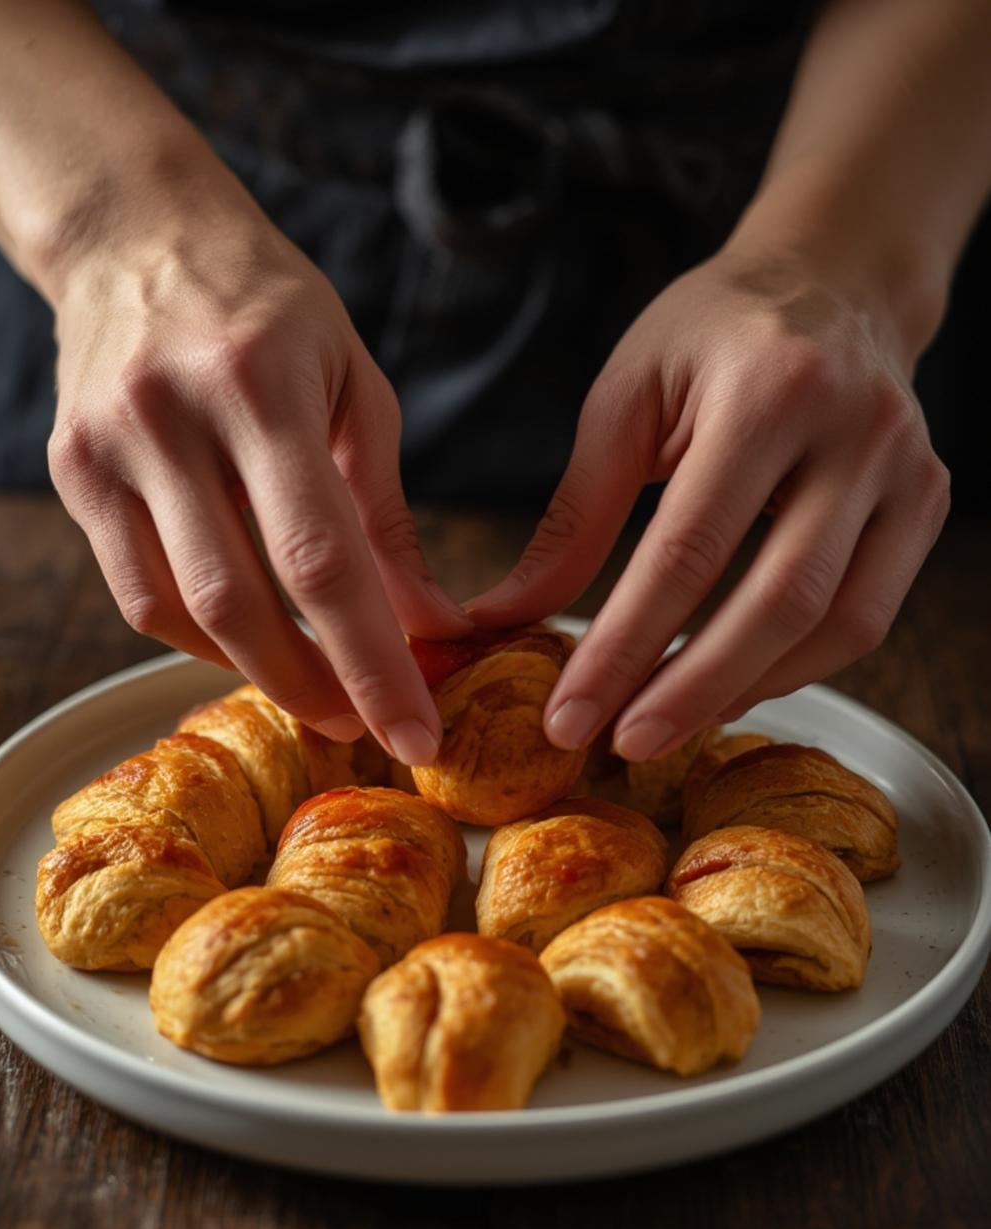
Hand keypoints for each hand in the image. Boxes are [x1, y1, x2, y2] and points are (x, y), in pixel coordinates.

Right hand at [48, 188, 468, 765]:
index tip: (416, 733)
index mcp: (259, 383)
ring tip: (317, 693)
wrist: (139, 235)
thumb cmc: (271, 310)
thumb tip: (427, 623)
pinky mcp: (71, 470)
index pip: (321, 557)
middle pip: (238, 602)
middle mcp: (169, 415)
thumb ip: (386, 511)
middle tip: (366, 728)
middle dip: (313, 687)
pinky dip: (199, 635)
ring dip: (255, 672)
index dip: (371, 660)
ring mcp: (106, 446)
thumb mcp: (355, 385)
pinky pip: (136, 591)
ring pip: (178, 610)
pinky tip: (248, 639)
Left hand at [465, 247, 949, 758]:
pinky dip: (796, 666)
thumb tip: (507, 618)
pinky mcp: (928, 501)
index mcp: (768, 389)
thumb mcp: (626, 397)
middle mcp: (855, 431)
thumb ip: (575, 515)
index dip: (627, 645)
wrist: (831, 278)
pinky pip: (868, 616)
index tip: (571, 714)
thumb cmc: (712, 335)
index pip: (688, 548)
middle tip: (624, 745)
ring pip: (838, 623)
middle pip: (778, 601)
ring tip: (669, 723)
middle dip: (693, 689)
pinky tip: (731, 685)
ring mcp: (906, 470)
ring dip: (748, 689)